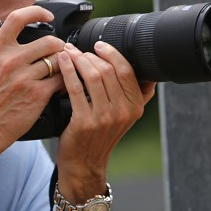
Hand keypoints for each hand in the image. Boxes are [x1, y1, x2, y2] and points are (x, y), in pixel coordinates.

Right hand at [0, 6, 65, 155]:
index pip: (17, 18)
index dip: (36, 12)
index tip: (47, 16)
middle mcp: (10, 61)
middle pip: (48, 41)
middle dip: (59, 46)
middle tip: (61, 51)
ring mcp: (24, 77)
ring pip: (57, 60)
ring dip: (64, 64)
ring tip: (62, 69)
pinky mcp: (37, 94)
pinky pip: (60, 80)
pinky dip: (65, 81)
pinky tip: (62, 84)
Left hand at [55, 42, 156, 199]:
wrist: (84, 165)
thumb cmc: (99, 137)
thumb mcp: (124, 117)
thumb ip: (136, 96)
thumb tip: (149, 73)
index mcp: (135, 106)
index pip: (127, 70)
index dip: (112, 53)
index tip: (98, 45)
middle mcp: (123, 111)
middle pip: (109, 70)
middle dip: (91, 55)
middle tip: (77, 49)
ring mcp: (105, 117)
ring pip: (93, 76)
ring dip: (78, 59)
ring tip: (68, 53)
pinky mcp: (85, 121)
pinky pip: (76, 88)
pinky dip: (67, 70)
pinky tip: (61, 62)